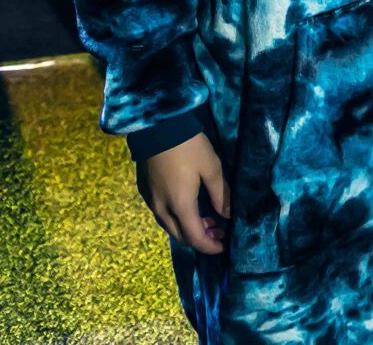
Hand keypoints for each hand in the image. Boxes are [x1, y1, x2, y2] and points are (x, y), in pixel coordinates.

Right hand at [144, 132, 229, 254]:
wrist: (157, 127)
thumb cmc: (189, 147)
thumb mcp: (212, 169)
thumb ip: (220, 195)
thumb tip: (227, 215)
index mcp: (180, 206)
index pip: (195, 238)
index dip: (210, 246)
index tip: (224, 246)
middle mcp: (162, 209)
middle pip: (181, 236)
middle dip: (201, 239)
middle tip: (219, 230)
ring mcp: (151, 201)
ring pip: (170, 226)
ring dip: (188, 228)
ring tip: (208, 218)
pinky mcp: (145, 192)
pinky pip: (162, 214)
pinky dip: (177, 218)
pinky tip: (189, 206)